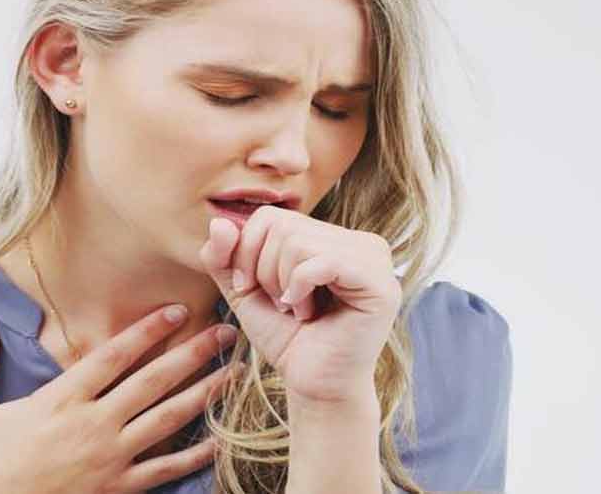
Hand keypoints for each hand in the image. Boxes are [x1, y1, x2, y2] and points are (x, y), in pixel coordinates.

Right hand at [0, 306, 241, 493]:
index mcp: (59, 400)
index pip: (114, 355)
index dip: (148, 330)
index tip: (177, 310)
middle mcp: (92, 425)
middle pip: (152, 381)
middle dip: (192, 354)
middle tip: (224, 333)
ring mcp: (108, 459)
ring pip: (166, 420)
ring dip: (203, 394)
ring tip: (232, 375)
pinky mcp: (115, 491)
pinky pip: (162, 472)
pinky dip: (193, 457)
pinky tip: (217, 442)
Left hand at [197, 206, 400, 402]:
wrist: (312, 384)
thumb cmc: (286, 337)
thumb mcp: (244, 290)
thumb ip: (225, 255)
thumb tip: (219, 222)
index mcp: (332, 236)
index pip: (271, 216)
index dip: (247, 252)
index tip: (252, 288)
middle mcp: (360, 241)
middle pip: (283, 226)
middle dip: (264, 271)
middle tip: (281, 304)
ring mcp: (375, 259)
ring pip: (298, 242)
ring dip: (283, 285)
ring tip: (297, 310)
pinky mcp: (381, 284)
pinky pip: (322, 262)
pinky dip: (299, 289)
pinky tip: (307, 312)